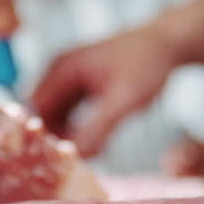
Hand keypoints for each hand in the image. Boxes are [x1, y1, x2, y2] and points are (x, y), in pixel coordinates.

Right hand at [32, 24, 179, 156]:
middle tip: (78, 160)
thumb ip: (99, 127)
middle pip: (43, 113)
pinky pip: (69, 112)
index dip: (44, 134)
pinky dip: (78, 127)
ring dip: (68, 134)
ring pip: (56, 115)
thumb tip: (78, 154)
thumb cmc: (147, 64)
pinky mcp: (80, 84)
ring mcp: (69, 77)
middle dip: (57, 136)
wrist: (167, 43)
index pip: (36, 108)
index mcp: (62, 68)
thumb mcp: (124, 99)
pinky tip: (97, 140)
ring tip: (92, 150)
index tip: (60, 159)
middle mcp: (59, 71)